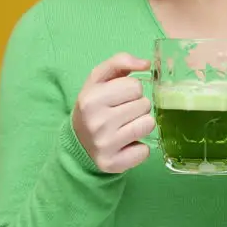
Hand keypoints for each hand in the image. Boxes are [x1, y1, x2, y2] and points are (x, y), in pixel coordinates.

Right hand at [71, 53, 154, 173]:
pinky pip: (145, 151)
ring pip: (148, 125)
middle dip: (138, 106)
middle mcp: (96, 122)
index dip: (132, 90)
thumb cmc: (94, 106)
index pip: (135, 86)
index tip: (120, 97)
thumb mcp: (99, 80)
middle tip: (123, 113)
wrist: (78, 142)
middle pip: (144, 105)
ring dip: (142, 125)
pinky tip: (126, 144)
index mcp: (91, 98)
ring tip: (127, 126)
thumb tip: (146, 63)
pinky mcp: (113, 164)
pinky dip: (139, 148)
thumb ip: (120, 62)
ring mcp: (105, 145)